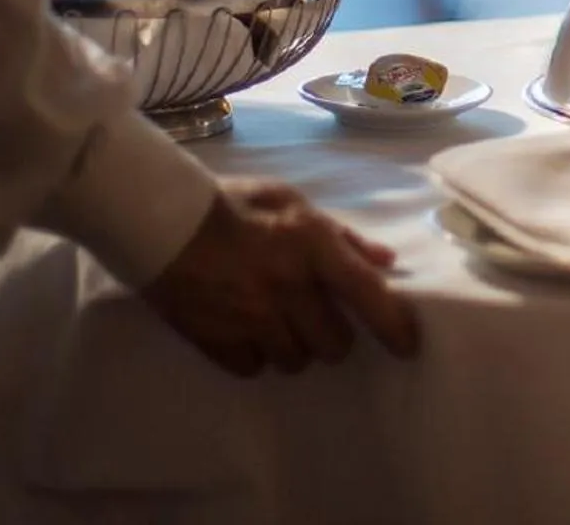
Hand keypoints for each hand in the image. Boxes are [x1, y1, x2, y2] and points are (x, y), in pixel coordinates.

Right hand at [141, 180, 419, 376]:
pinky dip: (255, 354)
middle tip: (316, 317)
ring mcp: (252, 319)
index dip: (396, 327)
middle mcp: (288, 288)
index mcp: (311, 247)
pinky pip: (254, 368)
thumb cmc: (234, 204)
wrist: (160, 220)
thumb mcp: (292, 202)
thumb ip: (341, 236)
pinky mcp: (217, 341)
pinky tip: (246, 331)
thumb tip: (386, 262)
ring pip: (296, 361)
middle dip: (332, 335)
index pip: (369, 297)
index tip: (408, 346)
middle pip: (335, 345)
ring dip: (294, 346)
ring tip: (277, 321)